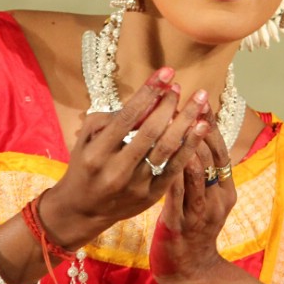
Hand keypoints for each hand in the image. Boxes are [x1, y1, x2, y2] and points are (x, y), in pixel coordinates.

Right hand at [42, 68, 210, 248]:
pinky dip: (190, 146)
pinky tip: (201, 128)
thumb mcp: (85, 139)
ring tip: (200, 101)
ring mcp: (136, 185)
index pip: (128, 117)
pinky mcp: (151, 196)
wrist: (82, 210)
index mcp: (97, 153)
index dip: (149, 93)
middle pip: (151, 132)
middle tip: (181, 87)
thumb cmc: (85, 166)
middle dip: (169, 105)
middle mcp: (117, 170)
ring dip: (186, 122)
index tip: (166, 73)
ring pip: (167, 149)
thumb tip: (144, 100)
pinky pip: (175, 168)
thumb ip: (110, 118)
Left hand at [150, 113, 235, 283]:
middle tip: (184, 103)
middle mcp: (218, 199)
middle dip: (197, 127)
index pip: (221, 151)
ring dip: (183, 143)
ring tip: (172, 120)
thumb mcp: (205, 199)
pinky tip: (158, 153)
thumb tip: (192, 138)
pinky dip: (169, 169)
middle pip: (210, 156)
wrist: (190, 269)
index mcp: (226, 190)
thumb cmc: (193, 229)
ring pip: (195, 170)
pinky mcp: (180, 222)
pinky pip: (176, 191)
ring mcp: (201, 211)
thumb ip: (201, 173)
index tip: (200, 103)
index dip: (211, 126)